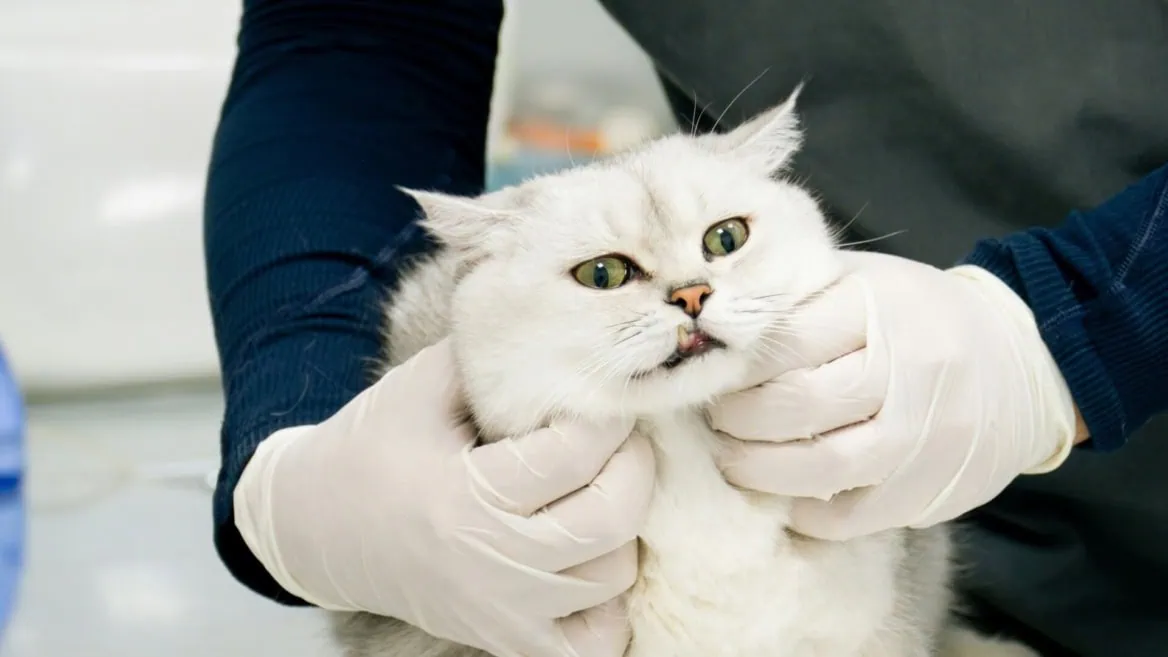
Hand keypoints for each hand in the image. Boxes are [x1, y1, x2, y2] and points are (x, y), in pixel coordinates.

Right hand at [233, 339, 653, 656]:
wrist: (314, 530)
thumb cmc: (370, 448)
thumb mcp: (419, 387)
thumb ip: (488, 353)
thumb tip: (563, 326)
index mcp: (464, 493)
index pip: (574, 453)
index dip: (608, 416)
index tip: (611, 393)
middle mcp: (490, 560)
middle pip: (612, 518)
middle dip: (636, 466)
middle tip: (625, 437)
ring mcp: (502, 610)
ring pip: (612, 574)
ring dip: (624, 528)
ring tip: (602, 488)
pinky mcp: (505, 639)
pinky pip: (592, 642)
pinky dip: (609, 605)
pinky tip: (590, 559)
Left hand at [710, 251, 1077, 539]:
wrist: (1024, 361)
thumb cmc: (919, 315)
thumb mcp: (866, 281)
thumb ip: (800, 298)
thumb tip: (714, 327)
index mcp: (881, 308)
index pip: (786, 342)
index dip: (734, 365)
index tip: (710, 373)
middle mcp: (909, 371)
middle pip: (797, 405)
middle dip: (737, 419)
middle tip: (716, 419)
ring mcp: (927, 436)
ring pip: (822, 466)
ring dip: (760, 471)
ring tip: (733, 460)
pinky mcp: (934, 489)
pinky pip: (854, 515)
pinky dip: (807, 513)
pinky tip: (786, 497)